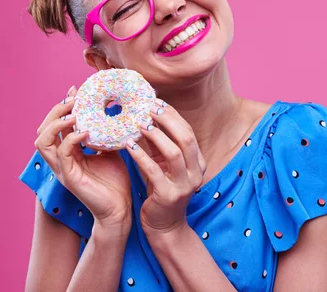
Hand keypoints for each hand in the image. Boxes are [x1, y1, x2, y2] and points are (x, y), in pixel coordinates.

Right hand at [34, 86, 131, 230]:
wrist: (120, 210)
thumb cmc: (115, 183)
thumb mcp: (110, 151)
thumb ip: (106, 134)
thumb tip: (114, 112)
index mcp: (68, 153)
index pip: (55, 126)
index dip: (61, 107)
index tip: (76, 91)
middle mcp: (60, 160)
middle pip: (42, 130)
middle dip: (56, 111)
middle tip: (73, 99)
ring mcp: (62, 169)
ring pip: (43, 141)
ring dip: (57, 123)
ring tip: (74, 113)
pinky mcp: (69, 178)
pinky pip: (62, 153)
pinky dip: (71, 138)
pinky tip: (87, 131)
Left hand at [124, 99, 206, 236]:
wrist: (164, 226)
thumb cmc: (161, 190)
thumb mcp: (162, 164)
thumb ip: (157, 144)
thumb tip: (143, 115)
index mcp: (198, 162)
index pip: (187, 131)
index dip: (172, 115)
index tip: (155, 101)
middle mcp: (196, 172)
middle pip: (186, 138)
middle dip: (167, 120)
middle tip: (148, 107)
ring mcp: (184, 185)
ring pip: (174, 153)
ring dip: (156, 135)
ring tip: (139, 123)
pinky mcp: (168, 196)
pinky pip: (154, 171)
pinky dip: (141, 156)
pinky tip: (128, 145)